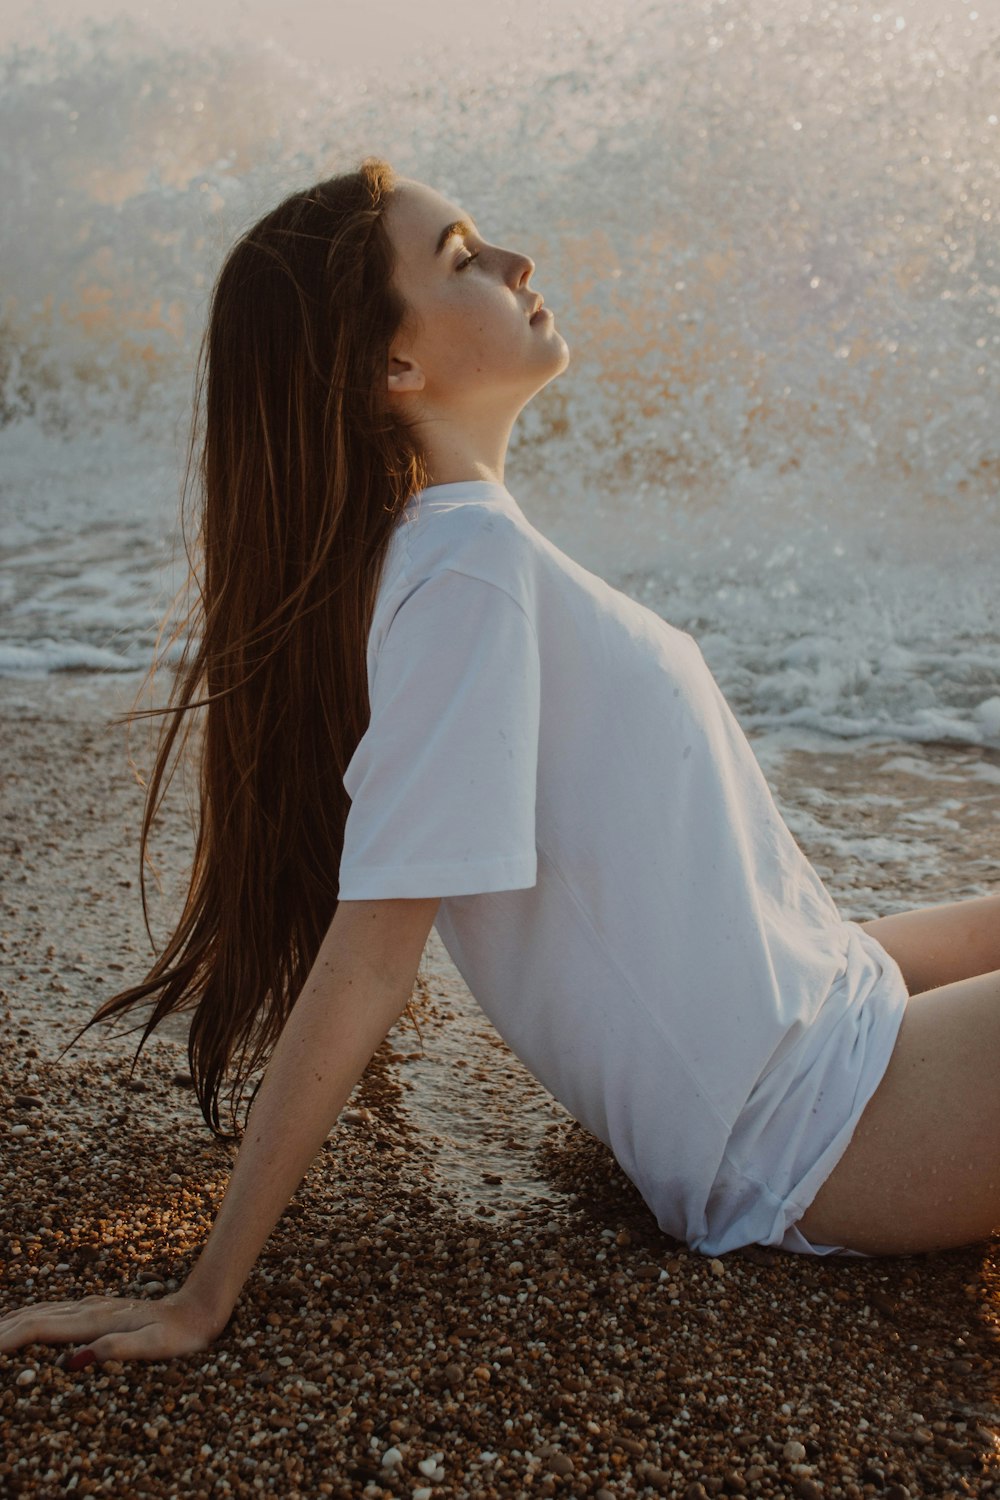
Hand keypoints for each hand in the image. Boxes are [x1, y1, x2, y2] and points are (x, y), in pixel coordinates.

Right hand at [0, 1287, 227, 1366]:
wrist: (197, 1310)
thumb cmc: (177, 1335)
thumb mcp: (153, 1347)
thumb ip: (116, 1349)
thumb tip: (75, 1360)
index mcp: (93, 1321)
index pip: (38, 1327)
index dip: (8, 1337)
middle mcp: (87, 1309)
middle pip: (31, 1316)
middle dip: (1, 1329)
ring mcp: (90, 1307)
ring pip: (38, 1311)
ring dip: (10, 1322)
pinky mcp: (95, 1310)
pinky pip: (51, 1311)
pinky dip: (27, 1317)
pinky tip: (20, 1322)